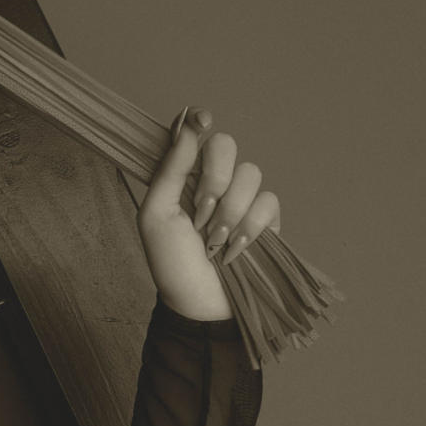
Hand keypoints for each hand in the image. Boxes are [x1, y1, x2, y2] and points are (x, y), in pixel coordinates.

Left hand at [135, 109, 282, 322]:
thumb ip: (169, 170)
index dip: (199, 119)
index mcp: (183, 177)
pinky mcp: (266, 221)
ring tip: (214, 243)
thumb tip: (185, 126)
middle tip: (200, 211)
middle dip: (214, 178)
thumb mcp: (156, 217)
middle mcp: (214, 182)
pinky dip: (251, 227)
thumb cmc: (172, 264)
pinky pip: (269, 201)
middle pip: (227, 145)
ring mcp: (242, 200)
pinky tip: (235, 251)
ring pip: (250, 174)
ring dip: (230, 212)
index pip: (195, 134)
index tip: (203, 119)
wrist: (200, 305)